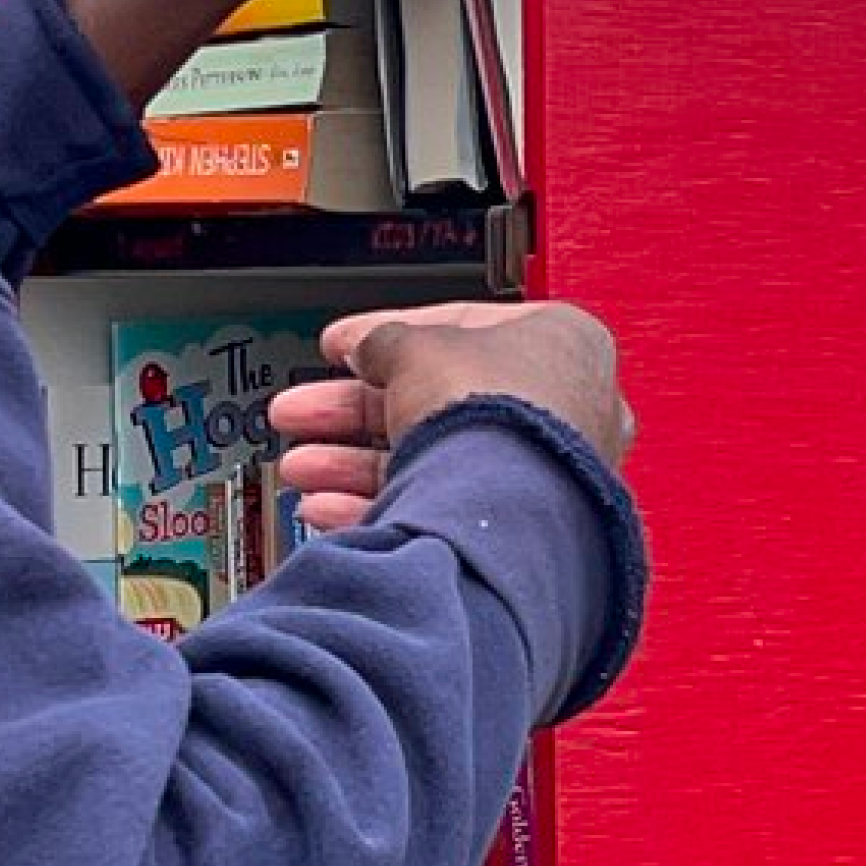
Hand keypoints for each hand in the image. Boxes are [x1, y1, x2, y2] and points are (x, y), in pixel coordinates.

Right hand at [267, 299, 631, 529]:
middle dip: (353, 412)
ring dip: (351, 465)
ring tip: (302, 467)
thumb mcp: (417, 348)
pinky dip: (379, 508)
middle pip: (434, 403)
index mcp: (562, 343)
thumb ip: (387, 340)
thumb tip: (371, 346)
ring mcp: (542, 479)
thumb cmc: (493, 420)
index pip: (459, 329)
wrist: (507, 522)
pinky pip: (437, 514)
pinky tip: (327, 507)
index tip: (342, 348)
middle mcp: (564, 412)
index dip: (386, 335)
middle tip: (304, 412)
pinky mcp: (517, 536)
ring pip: (429, 464)